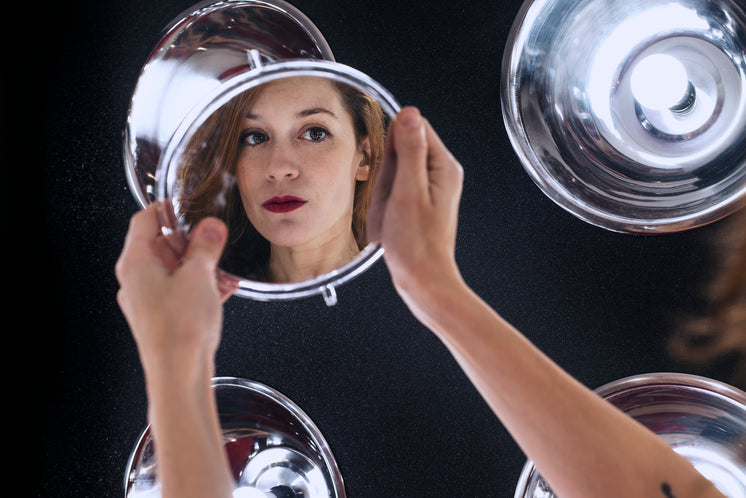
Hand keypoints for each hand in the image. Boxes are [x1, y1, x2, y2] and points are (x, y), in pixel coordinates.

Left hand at [115, 202, 232, 374]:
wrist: (179, 374)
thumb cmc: (179, 329)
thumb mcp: (199, 275)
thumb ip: (206, 245)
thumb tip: (210, 227)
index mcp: (135, 262)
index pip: (145, 219)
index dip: (167, 208)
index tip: (187, 204)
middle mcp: (135, 280)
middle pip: (161, 245)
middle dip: (191, 241)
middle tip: (215, 238)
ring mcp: (147, 300)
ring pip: (173, 270)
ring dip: (200, 265)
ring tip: (225, 268)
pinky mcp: (161, 317)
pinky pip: (179, 291)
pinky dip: (199, 286)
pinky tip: (222, 289)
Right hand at [367, 107, 463, 300]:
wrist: (422, 279)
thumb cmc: (416, 243)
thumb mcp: (407, 191)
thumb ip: (409, 150)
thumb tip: (409, 114)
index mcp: (444, 167)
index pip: (415, 127)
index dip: (393, 143)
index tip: (389, 168)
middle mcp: (441, 174)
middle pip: (404, 148)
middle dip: (387, 169)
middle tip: (391, 196)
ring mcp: (431, 188)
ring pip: (396, 169)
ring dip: (385, 187)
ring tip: (391, 210)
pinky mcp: (420, 201)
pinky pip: (395, 188)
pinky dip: (386, 200)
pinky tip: (390, 217)